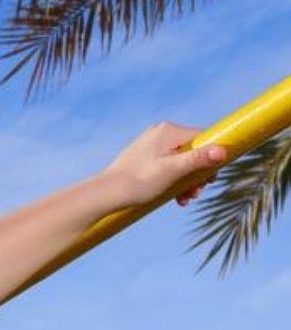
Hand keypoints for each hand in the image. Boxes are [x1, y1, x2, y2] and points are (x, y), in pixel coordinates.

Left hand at [104, 122, 226, 210]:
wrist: (107, 194)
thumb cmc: (139, 182)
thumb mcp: (173, 171)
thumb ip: (198, 160)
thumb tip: (223, 151)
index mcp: (168, 130)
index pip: (201, 138)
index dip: (210, 158)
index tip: (211, 178)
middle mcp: (160, 133)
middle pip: (190, 151)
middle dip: (196, 174)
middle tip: (196, 193)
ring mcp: (151, 146)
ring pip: (178, 162)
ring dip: (185, 181)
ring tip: (184, 199)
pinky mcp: (144, 159)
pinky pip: (166, 167)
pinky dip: (172, 181)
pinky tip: (174, 198)